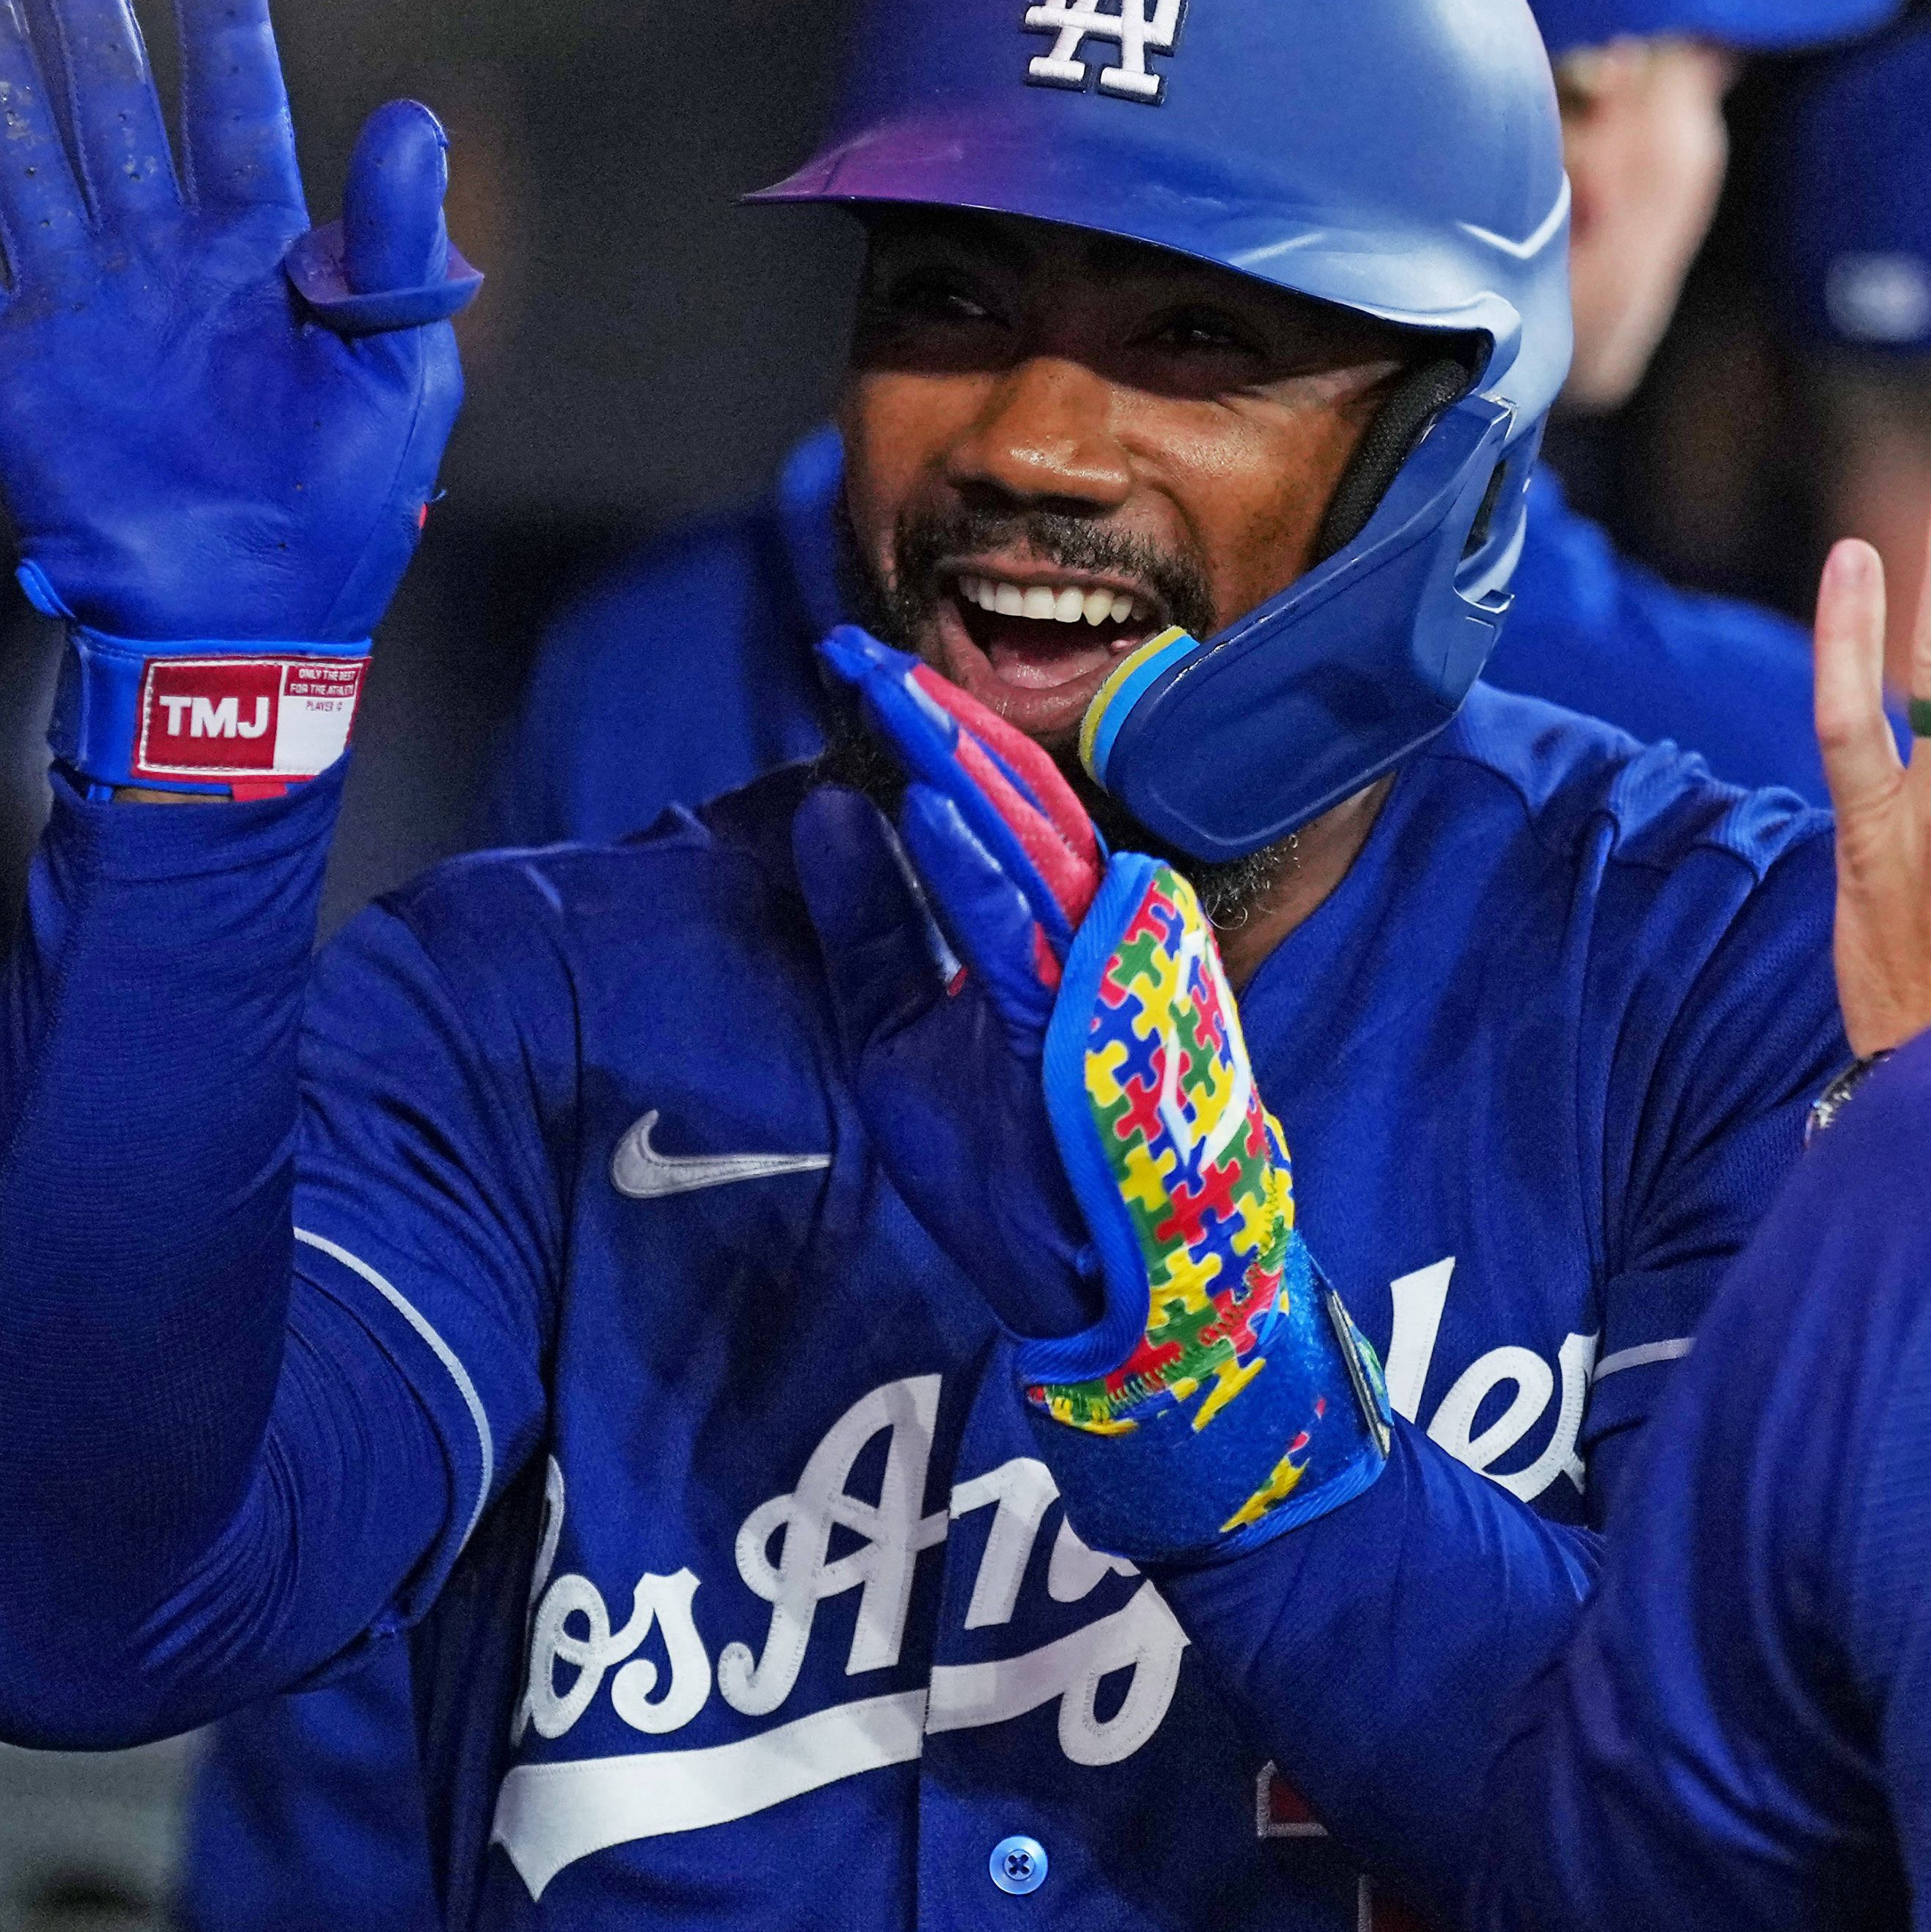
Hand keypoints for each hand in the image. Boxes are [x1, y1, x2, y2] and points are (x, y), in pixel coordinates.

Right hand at [0, 0, 476, 792]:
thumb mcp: (402, 374)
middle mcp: (161, 261)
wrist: (245, 627)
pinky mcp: (9, 370)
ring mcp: (80, 308)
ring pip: (26, 157)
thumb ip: (399, 251)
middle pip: (114, 104)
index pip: (239, 106)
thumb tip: (416, 120)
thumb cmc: (341, 510)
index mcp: (264, 257)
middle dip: (82, 7)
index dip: (226, 19)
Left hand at [798, 628, 1377, 1562]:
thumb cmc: (1019, 1169)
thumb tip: (826, 810)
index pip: (992, 798)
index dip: (924, 727)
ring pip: (1027, 837)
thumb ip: (871, 926)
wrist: (1104, 1285)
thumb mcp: (903, 1033)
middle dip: (929, 715)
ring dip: (950, 759)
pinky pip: (1024, 929)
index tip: (851, 664)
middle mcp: (1096, 922)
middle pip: (1010, 792)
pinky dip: (975, 863)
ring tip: (885, 689)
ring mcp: (1100, 968)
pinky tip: (924, 804)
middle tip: (849, 646)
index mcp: (1060, 919)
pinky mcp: (1088, 1024)